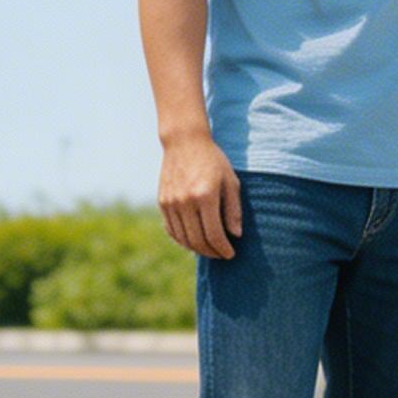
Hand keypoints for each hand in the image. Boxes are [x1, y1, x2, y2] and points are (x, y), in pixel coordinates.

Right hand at [158, 131, 241, 258]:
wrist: (184, 142)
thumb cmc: (213, 161)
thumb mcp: (231, 181)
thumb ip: (233, 209)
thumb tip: (235, 235)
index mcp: (205, 196)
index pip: (214, 234)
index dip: (223, 248)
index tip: (231, 254)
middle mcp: (185, 202)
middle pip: (198, 240)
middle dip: (211, 252)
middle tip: (221, 255)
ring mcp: (171, 203)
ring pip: (183, 238)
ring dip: (197, 249)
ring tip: (210, 250)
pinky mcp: (162, 202)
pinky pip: (171, 230)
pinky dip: (183, 240)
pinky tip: (194, 241)